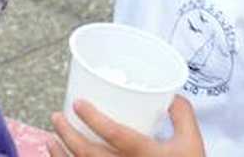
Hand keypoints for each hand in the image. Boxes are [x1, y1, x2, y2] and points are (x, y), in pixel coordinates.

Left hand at [48, 97, 204, 156]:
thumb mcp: (192, 143)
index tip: (78, 103)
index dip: (95, 119)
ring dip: (61, 154)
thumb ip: (182, 114)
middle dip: (68, 135)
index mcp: (148, 155)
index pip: (116, 136)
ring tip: (50, 137)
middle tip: (57, 116)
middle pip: (90, 155)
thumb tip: (168, 92)